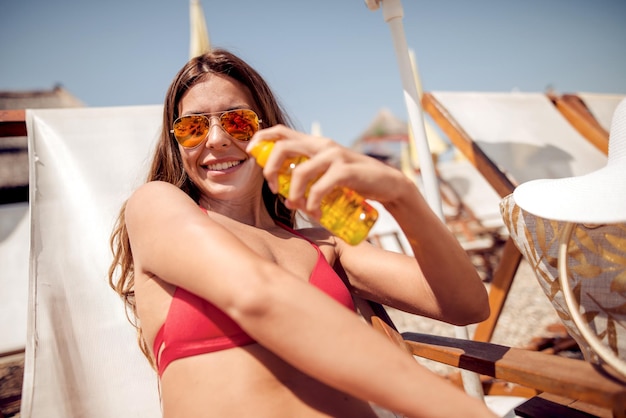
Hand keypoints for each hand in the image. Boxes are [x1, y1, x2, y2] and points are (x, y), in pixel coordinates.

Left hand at [247, 125, 407, 216]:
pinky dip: (313, 202)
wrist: (388, 185)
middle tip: (274, 189)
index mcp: (315, 143)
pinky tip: (314, 212)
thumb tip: (287, 197)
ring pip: (300, 171)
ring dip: (293, 193)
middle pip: (283, 146)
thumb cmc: (354, 182)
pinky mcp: (346, 170)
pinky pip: (321, 186)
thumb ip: (309, 178)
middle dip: (270, 169)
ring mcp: (335, 156)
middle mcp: (322, 145)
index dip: (261, 139)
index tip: (251, 155)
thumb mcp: (328, 174)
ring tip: (297, 206)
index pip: (281, 131)